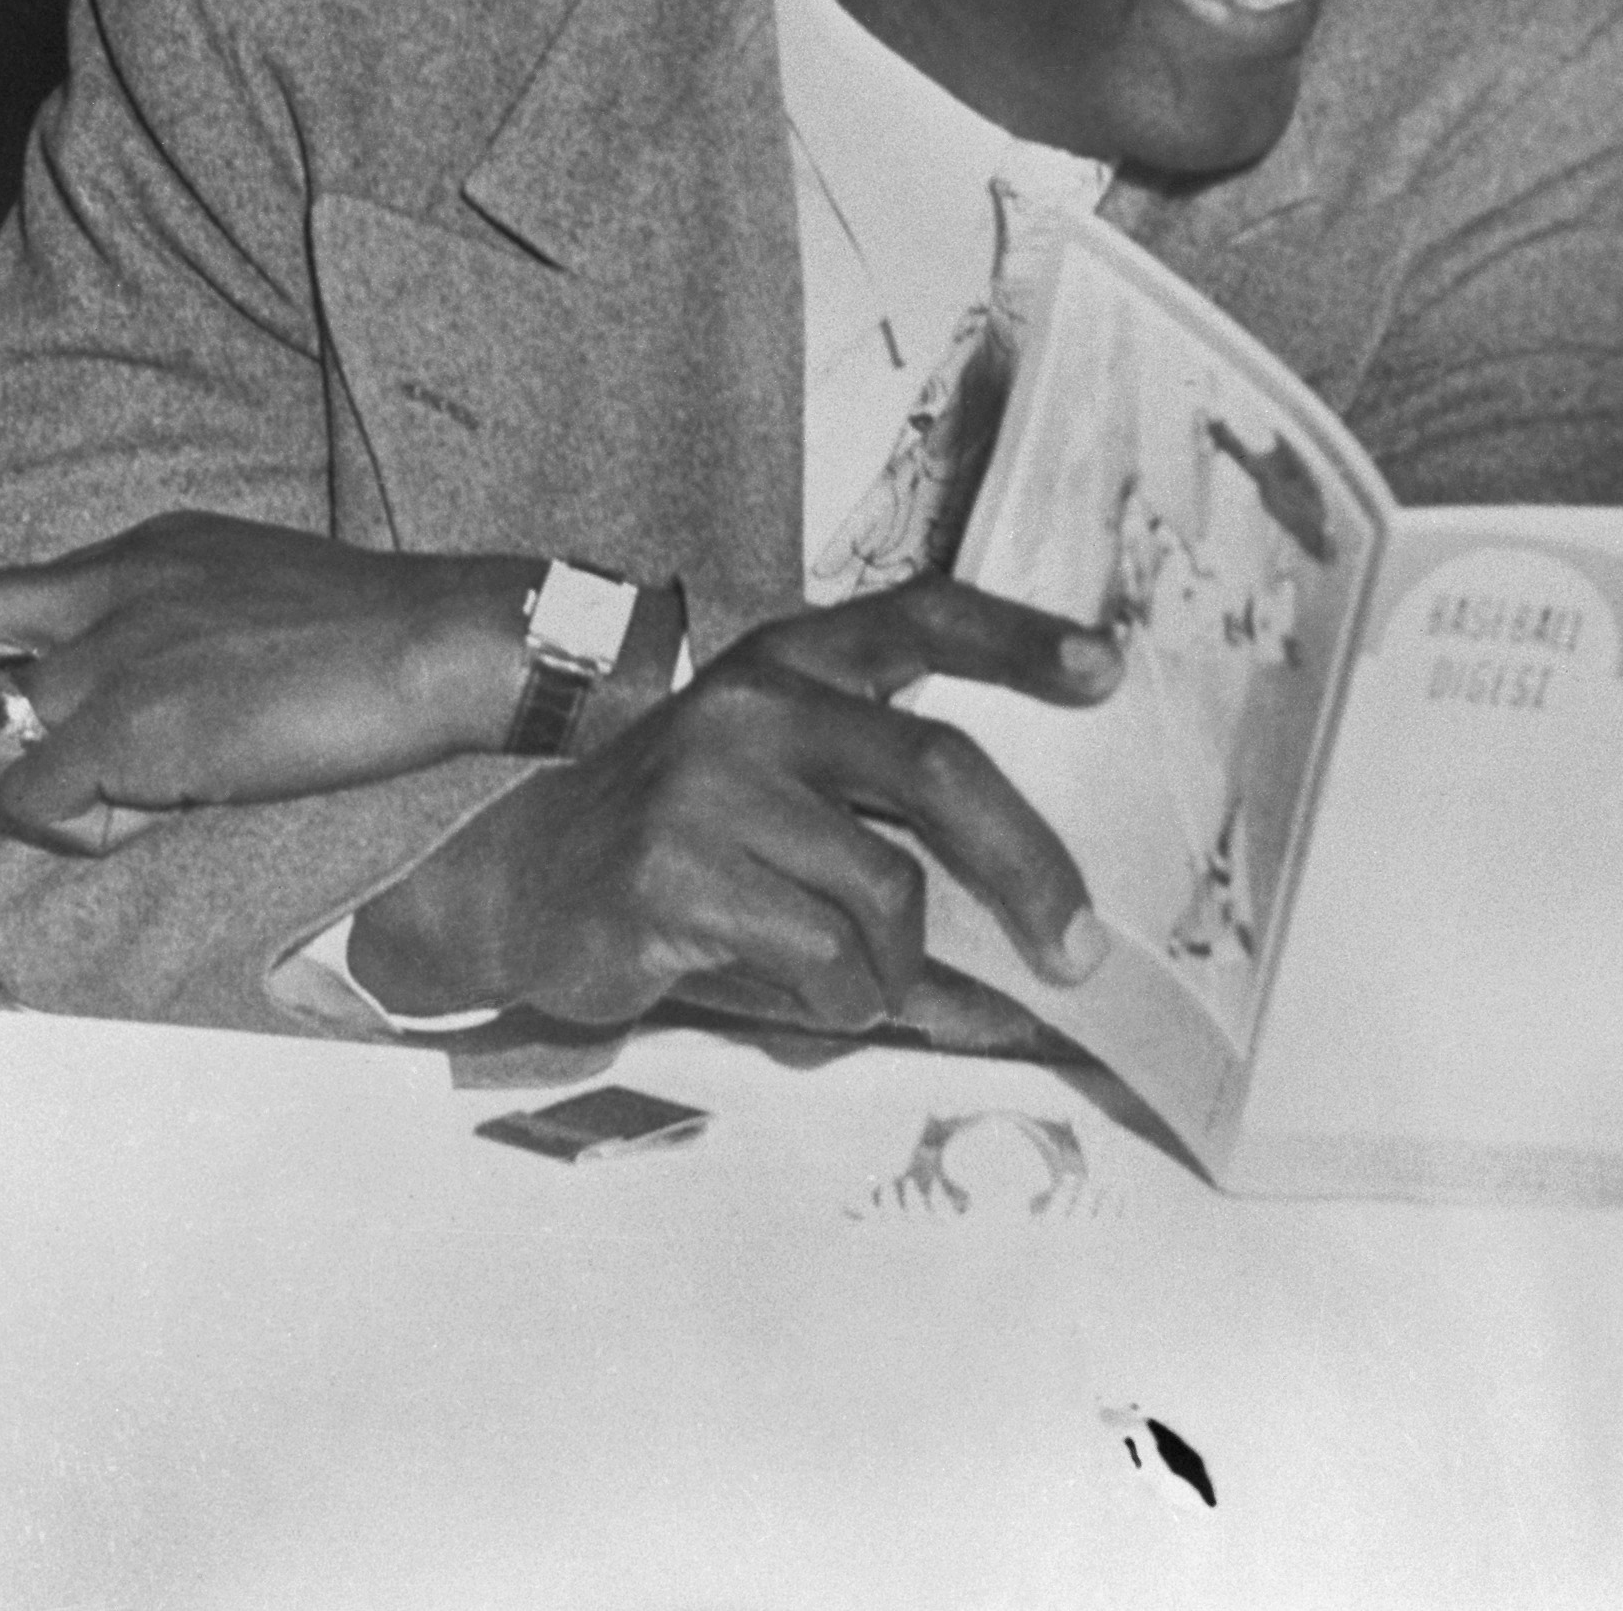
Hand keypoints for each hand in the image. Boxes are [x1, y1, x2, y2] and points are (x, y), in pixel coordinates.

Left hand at [0, 512, 545, 847]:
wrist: (447, 642)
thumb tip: (156, 684)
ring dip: (38, 780)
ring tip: (127, 795)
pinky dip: (82, 826)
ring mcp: (113, 657)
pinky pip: (33, 800)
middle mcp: (108, 587)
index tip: (49, 706)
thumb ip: (182, 615)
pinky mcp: (131, 729)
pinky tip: (163, 815)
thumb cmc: (385, 628)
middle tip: (26, 748)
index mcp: (144, 550)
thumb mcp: (256, 584)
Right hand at [346, 575, 1119, 1031]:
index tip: (1108, 670)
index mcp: (797, 663)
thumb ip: (905, 850)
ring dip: (899, 970)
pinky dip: (843, 1004)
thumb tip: (1029, 970)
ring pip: (887, 894)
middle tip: (1080, 953)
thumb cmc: (691, 851)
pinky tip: (807, 1003)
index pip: (925, 618)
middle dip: (1031, 869)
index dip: (1021, 639)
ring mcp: (711, 785)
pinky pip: (823, 959)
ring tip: (861, 987)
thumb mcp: (792, 812)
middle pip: (941, 770)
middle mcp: (758, 704)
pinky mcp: (675, 875)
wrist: (514, 888)